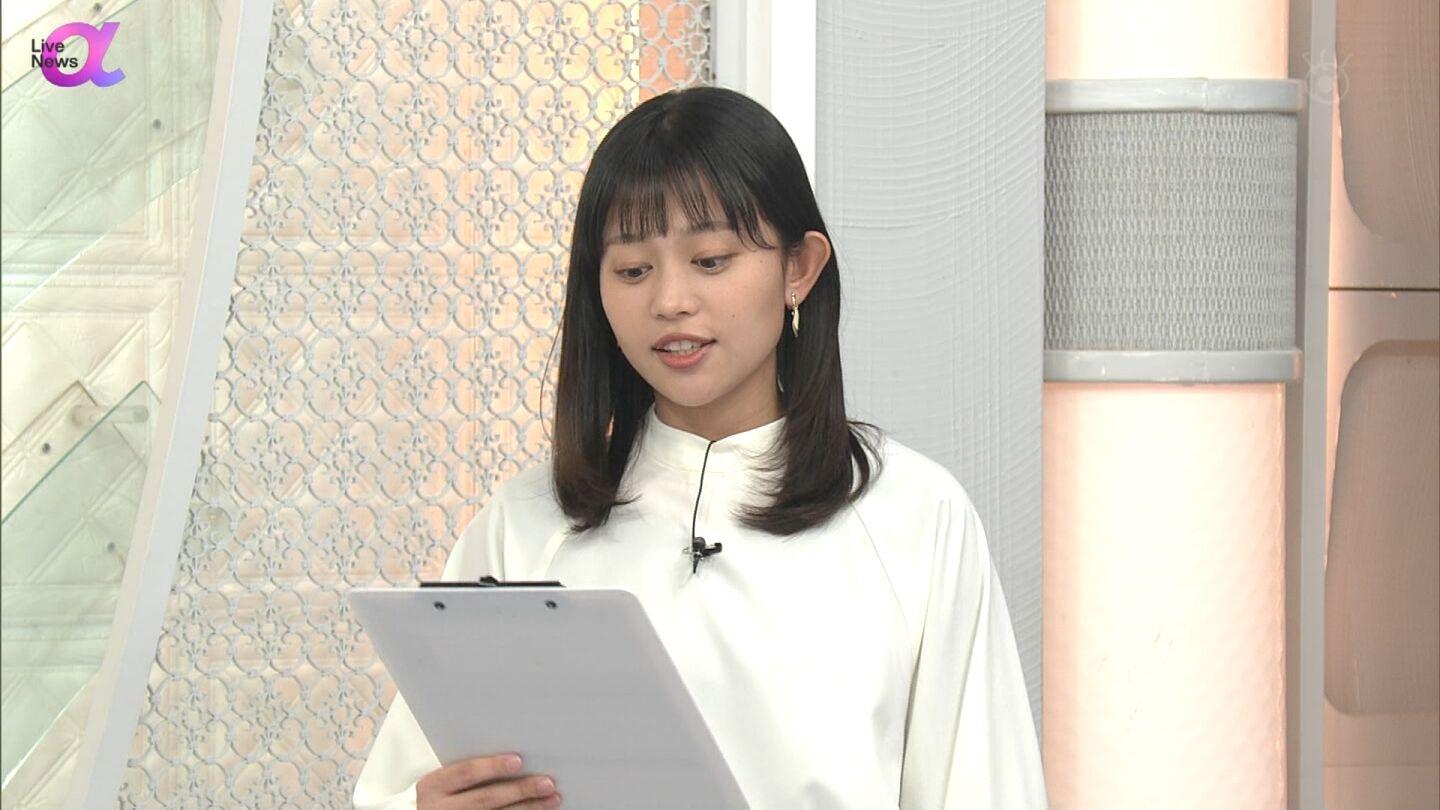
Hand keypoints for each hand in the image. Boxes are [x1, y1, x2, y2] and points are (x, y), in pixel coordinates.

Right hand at [416, 753, 560, 809]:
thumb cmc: (438, 794)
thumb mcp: (443, 780)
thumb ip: (468, 769)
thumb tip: (515, 754)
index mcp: (433, 786)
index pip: (466, 773)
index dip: (492, 766)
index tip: (519, 760)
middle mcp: (442, 808)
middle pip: (486, 799)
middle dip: (520, 791)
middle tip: (547, 782)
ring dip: (528, 808)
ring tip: (553, 799)